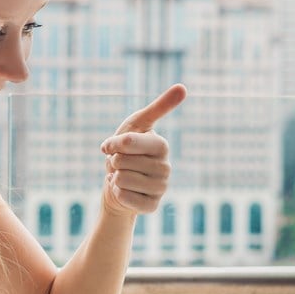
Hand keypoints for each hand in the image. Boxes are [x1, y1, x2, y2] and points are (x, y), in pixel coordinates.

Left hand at [100, 84, 186, 217]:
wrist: (118, 181)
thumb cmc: (127, 149)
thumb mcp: (137, 124)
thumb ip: (159, 107)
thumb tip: (183, 87)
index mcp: (162, 146)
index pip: (128, 142)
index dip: (113, 144)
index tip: (111, 146)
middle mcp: (166, 167)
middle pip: (122, 162)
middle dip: (113, 162)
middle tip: (121, 164)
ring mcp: (160, 188)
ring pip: (122, 181)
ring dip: (114, 178)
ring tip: (122, 176)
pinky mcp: (152, 206)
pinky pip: (126, 199)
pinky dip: (117, 194)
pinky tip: (124, 191)